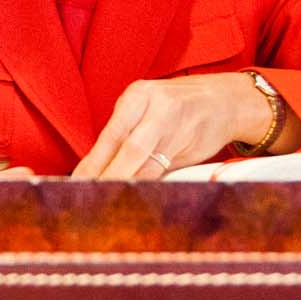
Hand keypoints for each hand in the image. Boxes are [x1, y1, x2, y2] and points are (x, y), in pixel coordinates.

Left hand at [71, 72, 300, 179]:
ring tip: (107, 204)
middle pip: (129, 150)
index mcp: (138, 95)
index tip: (76, 185)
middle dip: (108, 178)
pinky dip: (149, 186)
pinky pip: (166, 171)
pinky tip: (136, 199)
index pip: (110, 135)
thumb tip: (93, 174)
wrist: (224, 101)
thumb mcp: (147, 111)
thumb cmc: (176, 110)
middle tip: (88, 200)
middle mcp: (158, 107)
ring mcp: (179, 125)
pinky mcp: (194, 144)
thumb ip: (125, 138)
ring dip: (127, 186)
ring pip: (149, 164)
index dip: (92, 164)